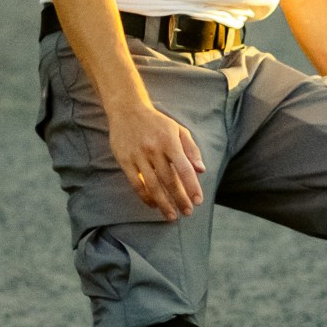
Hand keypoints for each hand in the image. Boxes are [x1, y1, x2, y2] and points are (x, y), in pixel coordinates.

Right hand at [108, 103, 206, 221]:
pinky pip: (136, 183)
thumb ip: (191, 149)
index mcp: (170, 141)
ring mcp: (138, 156)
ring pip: (152, 185)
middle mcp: (154, 149)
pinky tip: (153, 205)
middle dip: (179, 199)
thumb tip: (201, 170)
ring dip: (163, 203)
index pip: (184, 168)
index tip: (198, 200)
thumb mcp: (178, 130)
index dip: (192, 186)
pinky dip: (145, 197)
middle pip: (169, 180)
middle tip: (187, 212)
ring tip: (171, 216)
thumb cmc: (156, 123)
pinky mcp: (125, 161)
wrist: (127, 110)